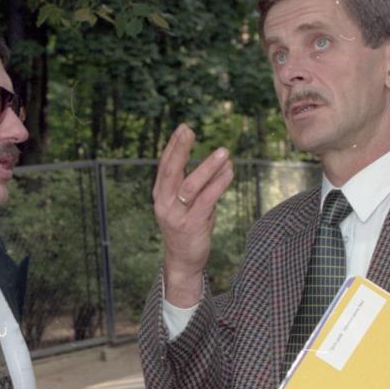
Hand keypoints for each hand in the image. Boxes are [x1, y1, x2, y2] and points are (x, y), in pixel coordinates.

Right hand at [152, 124, 233, 306]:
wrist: (184, 260)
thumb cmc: (187, 226)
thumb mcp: (184, 203)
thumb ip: (192, 183)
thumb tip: (216, 160)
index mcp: (160, 195)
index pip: (165, 165)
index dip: (173, 146)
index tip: (184, 128)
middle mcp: (164, 203)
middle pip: (171, 171)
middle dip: (180, 149)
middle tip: (190, 130)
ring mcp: (176, 215)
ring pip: (191, 185)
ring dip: (208, 166)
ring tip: (224, 152)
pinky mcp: (192, 225)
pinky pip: (207, 200)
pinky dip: (219, 184)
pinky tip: (229, 172)